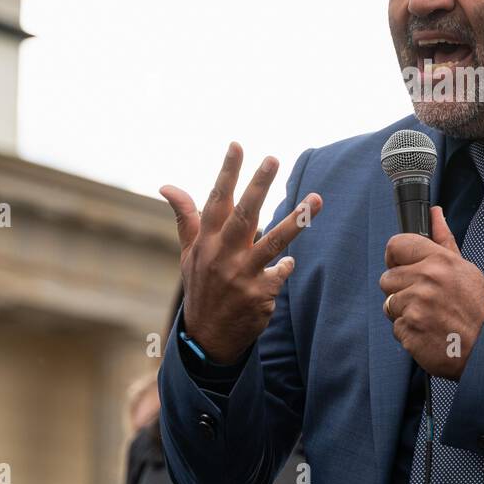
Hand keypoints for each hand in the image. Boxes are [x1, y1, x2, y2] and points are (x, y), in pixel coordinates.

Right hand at [160, 142, 321, 364]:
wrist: (207, 339)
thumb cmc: (202, 286)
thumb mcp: (188, 254)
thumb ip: (186, 218)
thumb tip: (166, 185)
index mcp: (205, 242)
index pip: (216, 200)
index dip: (227, 172)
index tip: (237, 145)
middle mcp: (222, 256)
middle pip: (243, 215)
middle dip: (258, 186)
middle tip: (272, 159)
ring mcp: (241, 276)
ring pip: (272, 242)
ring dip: (295, 221)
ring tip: (316, 199)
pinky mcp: (259, 294)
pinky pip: (280, 272)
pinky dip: (285, 265)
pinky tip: (288, 262)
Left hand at [379, 206, 483, 379]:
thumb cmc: (475, 308)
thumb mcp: (465, 269)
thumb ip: (444, 241)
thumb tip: (435, 214)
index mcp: (439, 262)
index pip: (396, 245)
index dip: (396, 257)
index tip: (402, 266)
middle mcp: (425, 281)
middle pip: (387, 278)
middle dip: (401, 289)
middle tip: (424, 299)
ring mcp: (415, 307)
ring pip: (389, 304)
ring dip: (404, 312)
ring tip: (428, 316)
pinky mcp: (408, 331)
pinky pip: (395, 327)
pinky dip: (408, 332)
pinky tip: (427, 331)